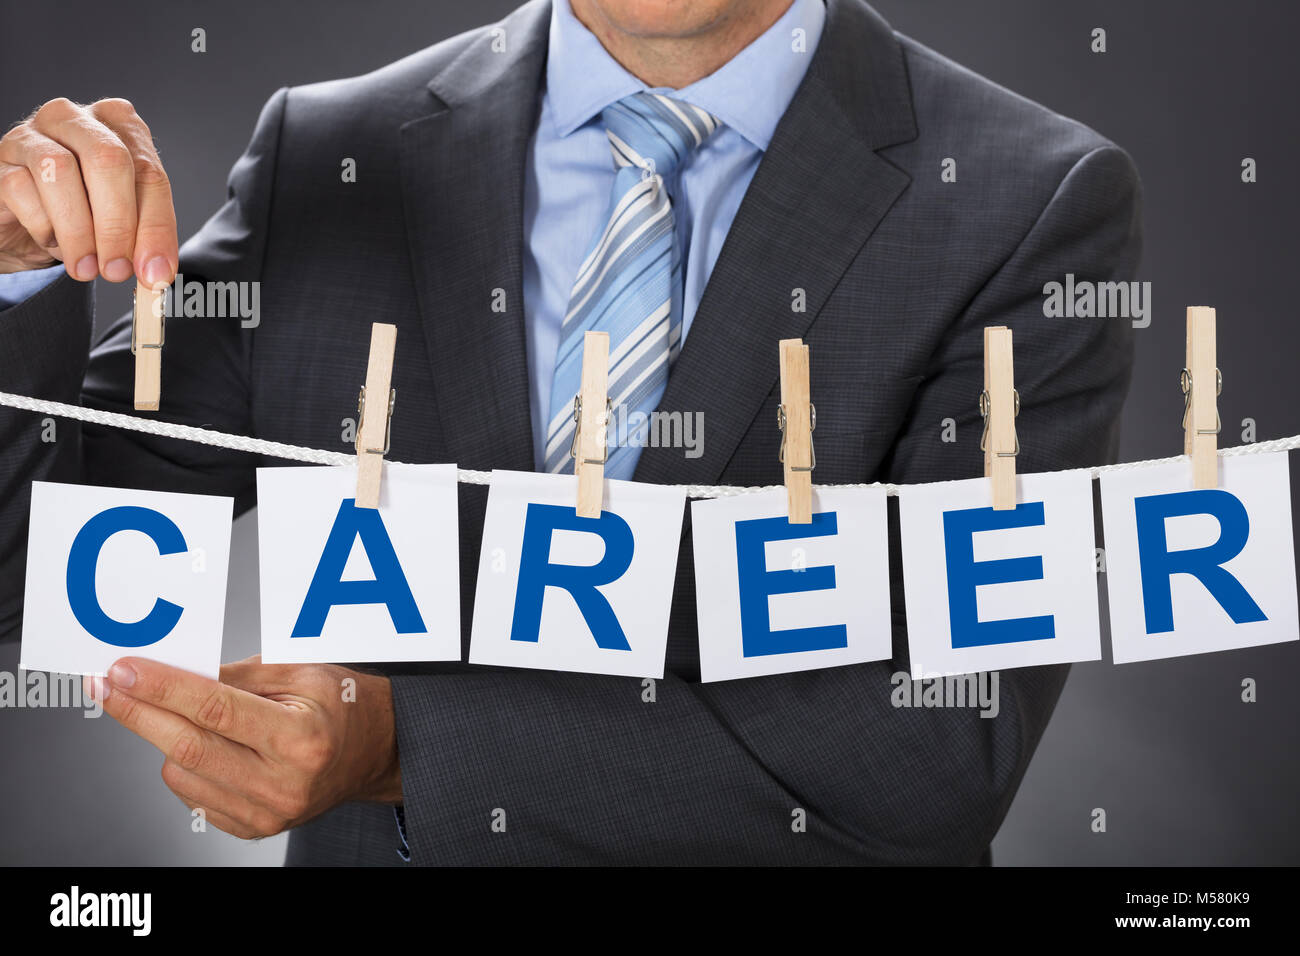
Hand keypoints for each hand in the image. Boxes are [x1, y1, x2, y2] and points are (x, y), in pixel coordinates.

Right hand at [0, 97, 176, 282]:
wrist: (25, 227)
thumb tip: (156, 271)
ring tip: (85, 266)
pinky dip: (42, 226)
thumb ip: (144, 238)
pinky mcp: (0, 161)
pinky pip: (21, 189)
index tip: (155, 271)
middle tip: (116, 269)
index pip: (148, 172)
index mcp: (119, 125)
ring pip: (59, 170)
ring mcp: (31, 135)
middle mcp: (75, 119)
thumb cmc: (82, 215)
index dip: (155, 226)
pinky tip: (50, 240)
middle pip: (107, 159)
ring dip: (78, 231)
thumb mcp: (123, 224)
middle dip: (116, 224)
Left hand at [87, 655, 401, 839]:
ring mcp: (267, 812)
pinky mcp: (253, 828)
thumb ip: (237, 676)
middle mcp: (284, 782)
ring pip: (181, 773)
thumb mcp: (301, 673)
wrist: (374, 752)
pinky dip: (186, 765)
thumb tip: (174, 673)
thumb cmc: (341, 705)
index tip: (124, 670)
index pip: (214, 709)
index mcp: (302, 737)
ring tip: (190, 714)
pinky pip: (193, 795)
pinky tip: (211, 744)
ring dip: (167, 738)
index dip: (162, 688)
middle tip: (108, 685)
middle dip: (138, 712)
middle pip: (187, 746)